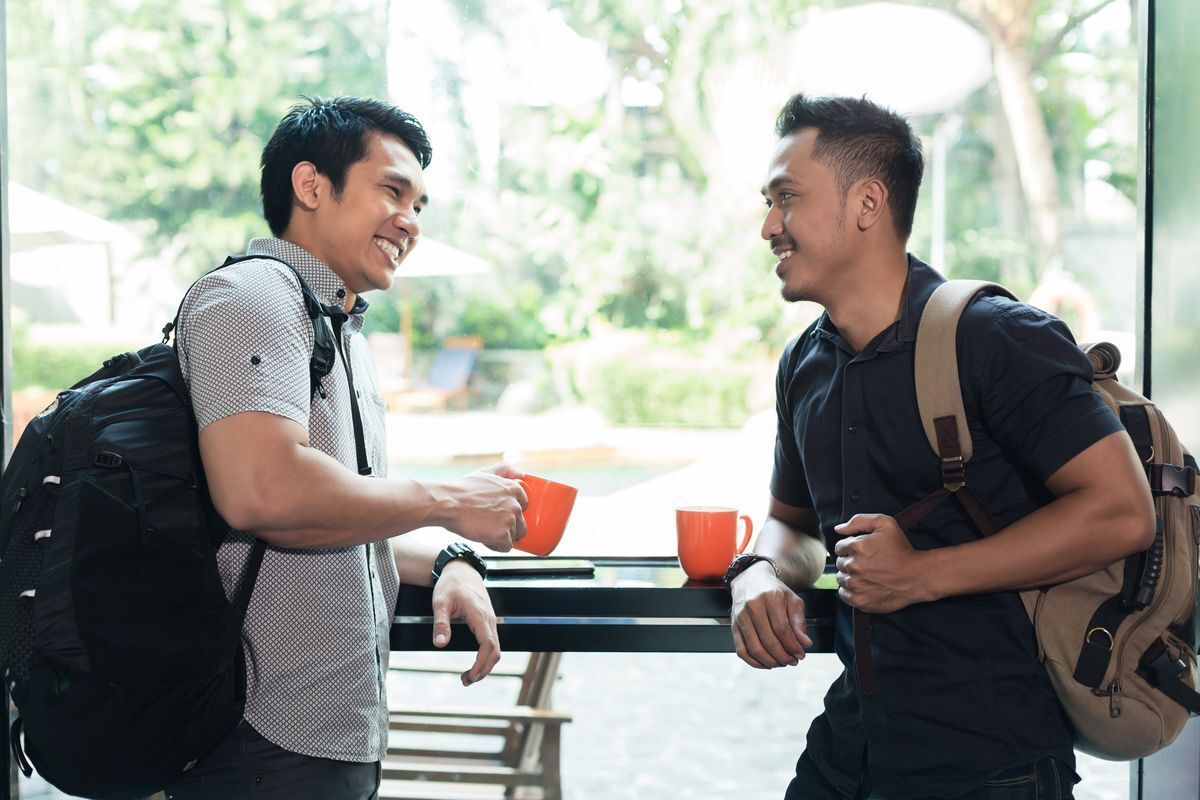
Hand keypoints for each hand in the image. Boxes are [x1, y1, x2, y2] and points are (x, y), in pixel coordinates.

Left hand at [430, 560, 500, 685]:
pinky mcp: (488, 622)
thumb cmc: (451, 584)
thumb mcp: (440, 602)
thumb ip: (441, 623)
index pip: (488, 645)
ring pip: (496, 649)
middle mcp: (490, 620)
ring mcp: (491, 621)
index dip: (481, 663)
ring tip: (467, 677)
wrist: (461, 570)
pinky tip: (474, 664)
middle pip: (495, 652)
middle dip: (483, 670)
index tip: (470, 675)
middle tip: (465, 681)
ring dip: (485, 666)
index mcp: (480, 615)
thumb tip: (440, 644)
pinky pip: (492, 643)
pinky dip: (485, 657)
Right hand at [442, 463, 527, 551]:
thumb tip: (522, 475)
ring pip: (513, 536)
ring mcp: (510, 520)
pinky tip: (484, 537)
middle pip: (520, 524)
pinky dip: (495, 545)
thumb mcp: (485, 473)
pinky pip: (505, 547)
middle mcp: (515, 504)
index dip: (509, 512)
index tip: (498, 513)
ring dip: (500, 536)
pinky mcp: (502, 535)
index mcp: (514, 489)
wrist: (448, 503)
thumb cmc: (463, 490)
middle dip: (507, 527)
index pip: (523, 507)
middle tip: (489, 524)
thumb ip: (505, 470)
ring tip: (484, 529)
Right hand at [730, 562, 811, 668]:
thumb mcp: (792, 600)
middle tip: (793, 661)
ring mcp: (740, 617)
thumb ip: (799, 622)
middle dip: (783, 656)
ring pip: (755, 648)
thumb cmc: (774, 591)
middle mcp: (752, 606)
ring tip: (781, 663)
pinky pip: (741, 651)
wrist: (751, 580)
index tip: (801, 654)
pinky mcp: (733, 626)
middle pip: (768, 641)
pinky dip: (754, 662)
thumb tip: (805, 643)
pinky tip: (766, 663)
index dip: (793, 646)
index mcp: (770, 598)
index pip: (782, 629)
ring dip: (771, 661)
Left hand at [833, 514, 929, 612]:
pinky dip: (851, 591)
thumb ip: (859, 521)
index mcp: (857, 546)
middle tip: (867, 563)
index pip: (839, 547)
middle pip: (840, 563)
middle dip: (850, 562)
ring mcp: (856, 585)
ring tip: (867, 575)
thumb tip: (839, 529)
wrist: (916, 576)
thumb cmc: (902, 550)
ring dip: (850, 576)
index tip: (862, 552)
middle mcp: (854, 566)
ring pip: (841, 579)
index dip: (850, 548)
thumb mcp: (885, 523)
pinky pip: (844, 594)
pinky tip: (864, 586)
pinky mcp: (859, 600)